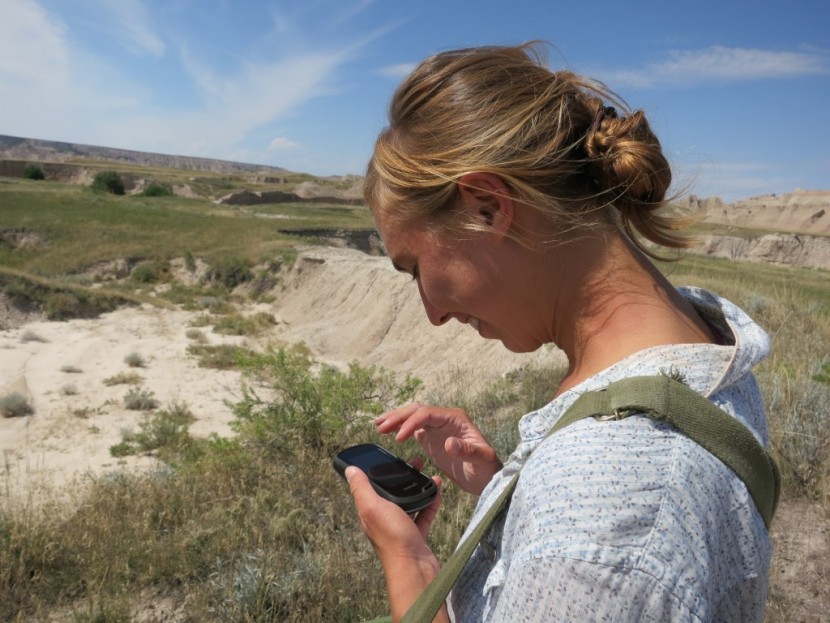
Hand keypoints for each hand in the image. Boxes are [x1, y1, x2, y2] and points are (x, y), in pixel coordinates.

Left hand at [346, 464, 446, 621]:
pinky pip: (424, 513)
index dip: (378, 470)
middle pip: (392, 491)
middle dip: (403, 476)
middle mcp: (383, 517)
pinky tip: (437, 491)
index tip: (390, 457)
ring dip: (418, 486)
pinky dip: (430, 501)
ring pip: (409, 500)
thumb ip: (362, 488)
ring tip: (429, 474)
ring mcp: (400, 526)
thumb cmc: (393, 538)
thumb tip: (350, 470)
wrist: (415, 568)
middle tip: (416, 462)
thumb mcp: (373, 507)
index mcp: (370, 510)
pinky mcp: (416, 533)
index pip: (371, 485)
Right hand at [376, 404, 501, 495]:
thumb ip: (467, 451)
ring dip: (396, 419)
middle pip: (417, 411)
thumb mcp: (482, 460)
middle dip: (399, 417)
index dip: (412, 422)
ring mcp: (436, 428)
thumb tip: (449, 443)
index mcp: (455, 419)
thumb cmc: (487, 469)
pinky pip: (412, 429)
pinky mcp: (431, 439)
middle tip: (381, 427)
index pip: (428, 414)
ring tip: (378, 425)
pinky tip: (387, 431)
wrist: (486, 479)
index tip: (399, 437)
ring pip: (412, 417)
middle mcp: (444, 419)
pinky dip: (399, 428)